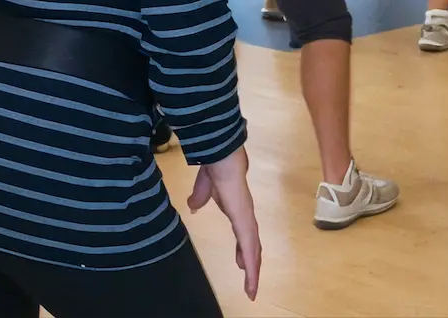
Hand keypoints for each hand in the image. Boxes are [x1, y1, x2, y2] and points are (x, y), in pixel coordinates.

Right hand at [187, 147, 260, 300]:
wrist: (223, 159)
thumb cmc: (215, 168)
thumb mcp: (204, 188)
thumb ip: (200, 197)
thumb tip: (193, 207)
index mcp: (237, 209)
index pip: (243, 234)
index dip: (243, 249)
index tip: (242, 263)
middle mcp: (245, 217)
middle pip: (251, 245)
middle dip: (251, 264)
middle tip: (250, 281)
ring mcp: (247, 220)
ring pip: (253, 251)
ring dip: (253, 271)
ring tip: (251, 289)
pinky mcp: (245, 223)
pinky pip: (249, 248)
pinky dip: (252, 265)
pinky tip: (251, 278)